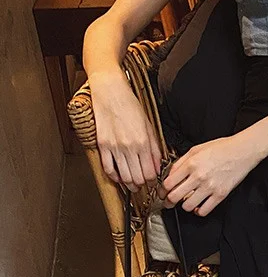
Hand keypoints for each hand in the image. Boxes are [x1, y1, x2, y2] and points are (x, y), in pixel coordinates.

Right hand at [91, 69, 161, 190]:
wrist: (110, 91)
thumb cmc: (131, 106)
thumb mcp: (149, 126)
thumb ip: (154, 149)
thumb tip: (157, 167)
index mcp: (143, 142)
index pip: (150, 173)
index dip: (152, 182)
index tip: (152, 182)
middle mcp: (129, 147)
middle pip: (137, 178)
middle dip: (142, 185)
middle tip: (143, 185)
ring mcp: (114, 146)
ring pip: (123, 177)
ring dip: (129, 184)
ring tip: (133, 185)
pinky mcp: (102, 144)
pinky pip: (107, 168)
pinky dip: (114, 177)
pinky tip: (119, 177)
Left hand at [159, 135, 261, 216]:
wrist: (241, 151)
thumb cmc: (221, 148)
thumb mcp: (195, 149)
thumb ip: (181, 162)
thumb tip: (170, 175)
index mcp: (191, 164)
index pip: (168, 183)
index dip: (162, 191)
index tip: (162, 193)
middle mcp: (199, 176)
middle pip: (175, 196)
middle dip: (168, 202)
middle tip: (168, 203)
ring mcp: (210, 187)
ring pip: (188, 206)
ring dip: (184, 206)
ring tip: (186, 202)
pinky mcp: (220, 195)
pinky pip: (204, 210)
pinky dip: (198, 211)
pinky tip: (198, 207)